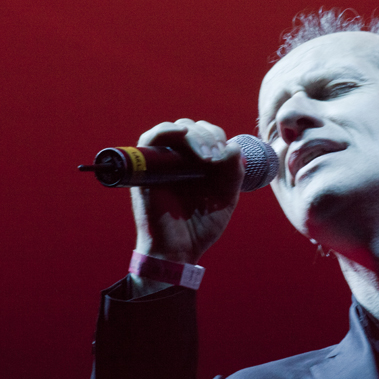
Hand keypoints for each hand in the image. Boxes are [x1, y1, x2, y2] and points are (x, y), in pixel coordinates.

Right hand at [130, 119, 244, 265]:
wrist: (179, 251)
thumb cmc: (200, 227)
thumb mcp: (226, 197)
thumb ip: (233, 172)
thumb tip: (233, 146)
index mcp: (197, 164)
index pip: (206, 134)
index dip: (218, 137)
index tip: (226, 155)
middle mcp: (178, 160)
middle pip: (193, 127)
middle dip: (209, 136)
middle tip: (215, 159)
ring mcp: (161, 163)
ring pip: (176, 128)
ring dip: (195, 136)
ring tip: (206, 157)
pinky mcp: (145, 170)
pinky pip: (150, 138)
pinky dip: (168, 130)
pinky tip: (184, 134)